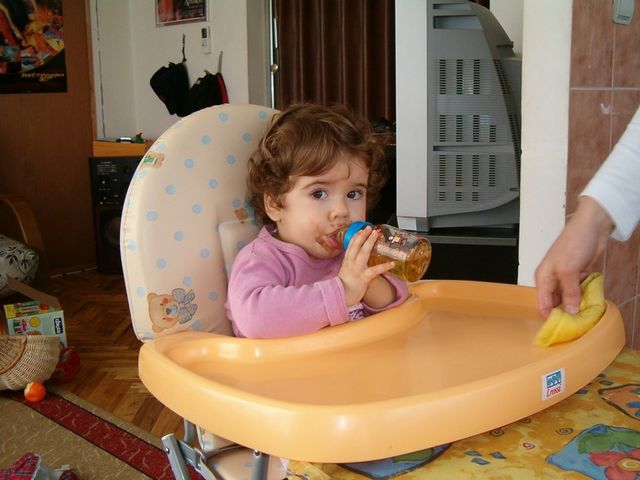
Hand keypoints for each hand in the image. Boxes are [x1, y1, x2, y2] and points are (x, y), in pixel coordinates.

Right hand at [339, 226, 394, 306]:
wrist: (341, 296)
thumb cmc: (344, 285)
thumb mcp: (345, 271)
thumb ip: (351, 264)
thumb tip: (357, 260)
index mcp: (347, 261)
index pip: (351, 246)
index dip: (356, 237)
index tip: (361, 230)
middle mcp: (351, 263)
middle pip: (357, 246)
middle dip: (363, 235)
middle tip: (370, 228)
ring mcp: (357, 269)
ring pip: (364, 253)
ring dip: (370, 242)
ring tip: (376, 235)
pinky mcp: (364, 277)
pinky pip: (375, 270)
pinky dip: (384, 266)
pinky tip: (392, 264)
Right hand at [535, 197, 612, 317]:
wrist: (591, 228)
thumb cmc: (573, 244)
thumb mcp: (568, 271)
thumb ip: (569, 293)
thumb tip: (570, 312)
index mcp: (543, 278)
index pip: (542, 304)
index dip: (550, 317)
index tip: (561, 330)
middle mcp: (552, 280)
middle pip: (555, 303)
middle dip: (565, 313)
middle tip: (576, 325)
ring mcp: (566, 278)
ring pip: (568, 298)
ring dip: (576, 306)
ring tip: (584, 317)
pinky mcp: (578, 275)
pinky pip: (579, 292)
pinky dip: (583, 297)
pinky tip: (589, 304)